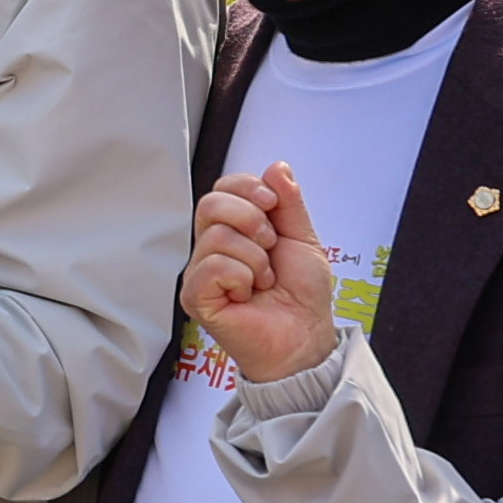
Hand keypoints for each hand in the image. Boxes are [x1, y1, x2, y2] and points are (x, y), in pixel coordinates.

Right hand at [182, 162, 342, 383]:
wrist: (305, 335)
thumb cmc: (302, 294)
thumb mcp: (303, 239)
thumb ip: (289, 203)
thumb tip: (276, 167)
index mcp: (234, 230)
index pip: (222, 188)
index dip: (247, 187)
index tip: (273, 204)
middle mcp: (211, 248)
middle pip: (210, 204)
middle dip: (251, 218)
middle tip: (270, 246)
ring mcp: (200, 273)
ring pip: (216, 237)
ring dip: (255, 258)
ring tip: (264, 280)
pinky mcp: (196, 297)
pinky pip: (212, 267)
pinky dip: (241, 277)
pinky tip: (248, 294)